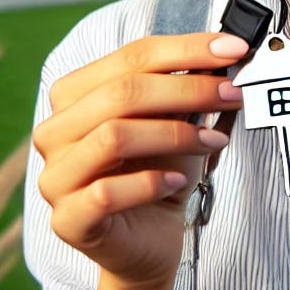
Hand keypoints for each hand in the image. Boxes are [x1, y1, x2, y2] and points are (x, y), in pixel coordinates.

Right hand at [33, 32, 249, 289]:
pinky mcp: (67, 220)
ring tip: (213, 139)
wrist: (149, 240)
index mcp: (75, 94)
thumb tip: (224, 53)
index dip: (187, 49)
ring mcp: (55, 176)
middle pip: (122, 92)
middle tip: (231, 94)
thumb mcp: (175, 120)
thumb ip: (187, 86)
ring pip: (114, 136)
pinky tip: (177, 182)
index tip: (233, 49)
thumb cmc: (159, 171)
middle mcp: (56, 130)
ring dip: (175, 134)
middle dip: (187, 89)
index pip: (132, 56)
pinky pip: (106, 193)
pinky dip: (150, 183)